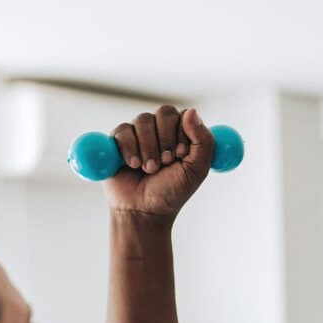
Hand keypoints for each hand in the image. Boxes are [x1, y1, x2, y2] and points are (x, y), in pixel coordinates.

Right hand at [104, 106, 213, 220]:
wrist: (144, 211)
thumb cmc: (172, 192)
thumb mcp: (196, 170)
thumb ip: (203, 141)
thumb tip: (192, 111)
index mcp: (182, 135)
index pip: (184, 115)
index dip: (182, 132)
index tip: (181, 154)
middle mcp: (161, 130)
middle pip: (164, 113)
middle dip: (165, 140)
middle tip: (165, 162)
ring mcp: (139, 133)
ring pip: (143, 120)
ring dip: (148, 148)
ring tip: (149, 169)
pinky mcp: (118, 140)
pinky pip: (123, 130)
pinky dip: (129, 148)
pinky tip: (132, 165)